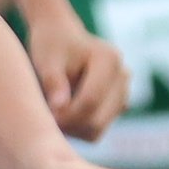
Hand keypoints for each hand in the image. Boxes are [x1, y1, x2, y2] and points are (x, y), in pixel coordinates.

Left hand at [28, 9, 127, 138]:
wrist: (61, 38)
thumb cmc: (52, 47)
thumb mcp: (47, 60)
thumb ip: (53, 82)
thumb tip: (60, 107)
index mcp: (109, 59)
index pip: (90, 100)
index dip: (66, 115)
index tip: (45, 117)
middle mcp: (123, 76)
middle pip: (97, 120)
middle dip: (69, 125)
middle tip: (44, 120)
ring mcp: (124, 92)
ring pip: (98, 130)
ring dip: (72, 130)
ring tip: (51, 116)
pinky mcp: (118, 105)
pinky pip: (97, 130)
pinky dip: (78, 129)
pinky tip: (62, 116)